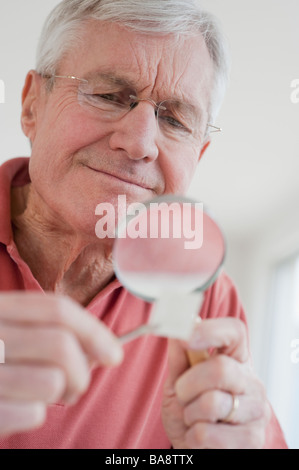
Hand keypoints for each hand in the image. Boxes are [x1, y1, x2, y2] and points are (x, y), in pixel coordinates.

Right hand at [0, 292, 122, 436]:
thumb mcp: (8, 331)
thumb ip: (44, 331)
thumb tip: (100, 349)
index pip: (57, 309)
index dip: (93, 330)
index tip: (113, 353)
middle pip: (61, 345)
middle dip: (82, 371)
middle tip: (75, 385)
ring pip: (51, 381)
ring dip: (58, 394)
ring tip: (42, 396)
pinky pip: (32, 413)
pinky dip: (33, 415)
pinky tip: (17, 410)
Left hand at [161, 317, 270, 448]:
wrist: (197, 447)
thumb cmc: (190, 409)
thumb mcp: (179, 381)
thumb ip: (179, 356)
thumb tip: (176, 329)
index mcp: (236, 359)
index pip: (234, 332)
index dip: (210, 330)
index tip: (186, 337)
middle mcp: (252, 382)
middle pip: (220, 369)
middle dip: (188, 384)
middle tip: (182, 394)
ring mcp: (256, 411)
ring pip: (212, 404)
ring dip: (189, 413)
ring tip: (193, 417)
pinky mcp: (252, 440)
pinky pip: (207, 434)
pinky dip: (192, 436)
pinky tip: (201, 436)